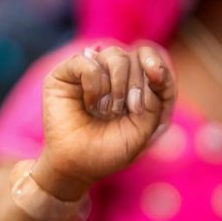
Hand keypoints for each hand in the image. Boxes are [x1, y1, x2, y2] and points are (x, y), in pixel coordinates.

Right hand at [33, 42, 175, 200]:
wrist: (77, 165)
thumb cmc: (111, 150)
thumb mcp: (146, 128)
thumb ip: (156, 99)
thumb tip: (143, 68)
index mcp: (136, 84)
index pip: (152, 57)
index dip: (157, 62)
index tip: (156, 79)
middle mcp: (113, 74)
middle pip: (135, 56)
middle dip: (136, 86)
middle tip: (124, 112)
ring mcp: (88, 72)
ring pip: (114, 55)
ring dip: (116, 86)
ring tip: (106, 111)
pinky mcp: (65, 74)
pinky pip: (87, 62)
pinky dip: (95, 83)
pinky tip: (90, 103)